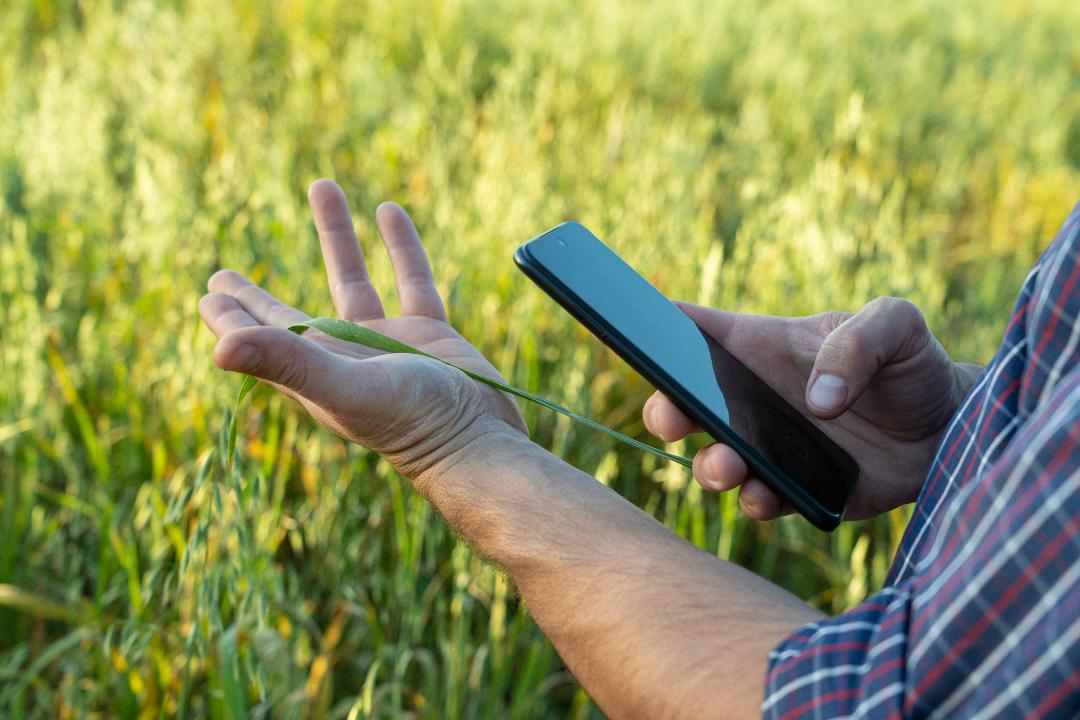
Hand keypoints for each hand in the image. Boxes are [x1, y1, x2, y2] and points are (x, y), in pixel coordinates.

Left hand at [198, 179, 526, 487]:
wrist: (480, 439)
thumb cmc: (410, 423)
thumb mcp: (344, 388)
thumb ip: (286, 362)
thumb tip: (215, 347)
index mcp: (314, 374)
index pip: (260, 341)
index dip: (232, 319)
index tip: (209, 294)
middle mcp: (345, 357)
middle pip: (290, 318)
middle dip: (256, 297)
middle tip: (222, 274)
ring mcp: (387, 342)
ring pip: (353, 278)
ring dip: (336, 234)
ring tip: (320, 185)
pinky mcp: (429, 332)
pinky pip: (410, 277)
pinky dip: (400, 244)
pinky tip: (387, 210)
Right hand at [643, 298, 979, 520]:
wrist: (952, 434)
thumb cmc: (914, 366)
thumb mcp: (896, 328)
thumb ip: (858, 343)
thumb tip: (816, 402)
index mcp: (762, 347)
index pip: (695, 331)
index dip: (655, 327)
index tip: (634, 333)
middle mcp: (753, 398)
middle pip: (684, 402)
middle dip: (666, 411)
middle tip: (674, 418)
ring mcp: (769, 447)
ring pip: (713, 460)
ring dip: (709, 465)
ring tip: (727, 464)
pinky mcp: (795, 491)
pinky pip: (760, 501)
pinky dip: (757, 500)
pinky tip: (769, 494)